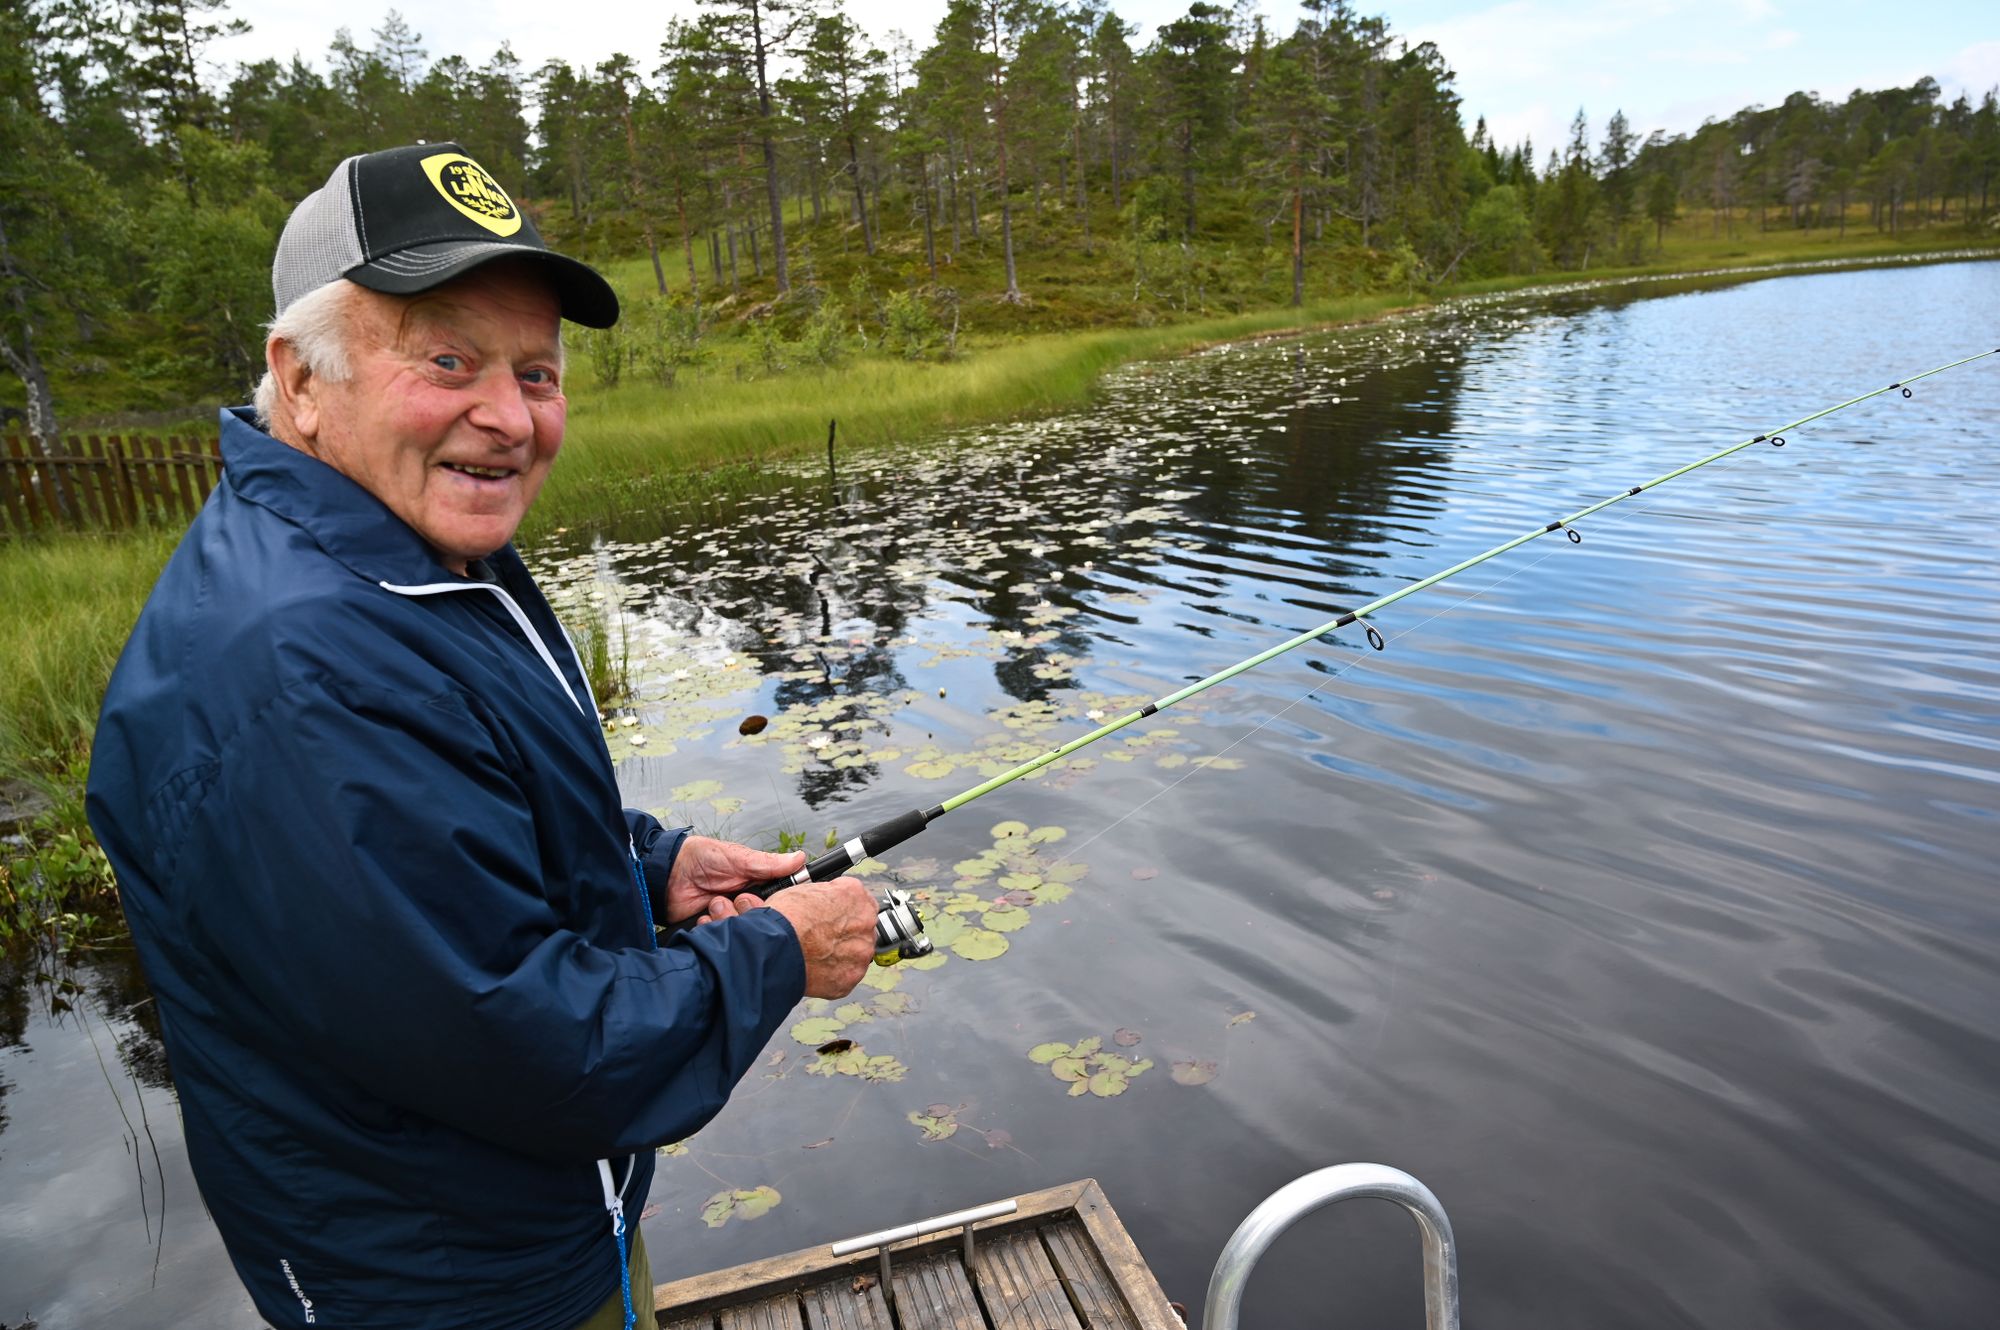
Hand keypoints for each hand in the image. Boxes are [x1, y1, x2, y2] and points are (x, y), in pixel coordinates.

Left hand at [664, 836, 803, 924]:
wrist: (666, 871)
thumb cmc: (703, 857)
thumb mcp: (738, 857)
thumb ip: (768, 863)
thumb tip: (800, 859)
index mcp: (757, 889)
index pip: (778, 904)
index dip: (777, 906)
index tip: (769, 899)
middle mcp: (745, 907)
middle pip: (761, 923)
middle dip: (748, 911)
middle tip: (736, 897)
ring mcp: (729, 920)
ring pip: (741, 933)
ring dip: (726, 917)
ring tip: (713, 901)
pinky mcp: (712, 931)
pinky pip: (720, 939)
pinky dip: (711, 928)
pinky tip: (703, 915)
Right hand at [766, 878, 879, 998]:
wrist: (776, 948)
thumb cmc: (785, 919)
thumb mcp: (805, 890)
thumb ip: (826, 895)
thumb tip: (826, 902)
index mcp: (855, 894)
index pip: (858, 899)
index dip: (842, 909)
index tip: (834, 917)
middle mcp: (865, 921)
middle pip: (861, 927)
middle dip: (845, 932)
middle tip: (824, 937)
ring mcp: (862, 950)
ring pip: (857, 952)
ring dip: (842, 954)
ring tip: (818, 955)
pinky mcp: (853, 975)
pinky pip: (847, 974)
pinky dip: (835, 973)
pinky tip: (818, 968)